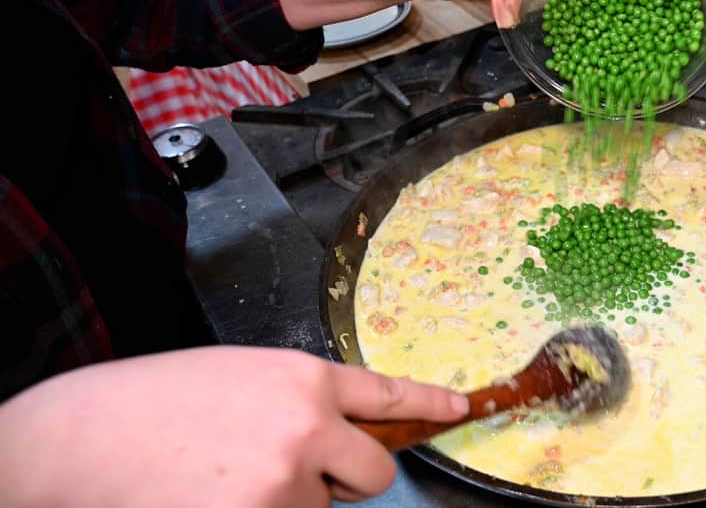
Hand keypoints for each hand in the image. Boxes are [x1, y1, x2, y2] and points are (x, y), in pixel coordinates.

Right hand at [0, 346, 467, 507]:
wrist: (78, 441)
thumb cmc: (149, 405)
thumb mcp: (237, 377)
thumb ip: (295, 401)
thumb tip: (333, 434)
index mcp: (302, 377)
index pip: (388, 393)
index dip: (431, 404)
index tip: (460, 409)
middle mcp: (307, 426)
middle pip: (372, 472)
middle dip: (343, 479)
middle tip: (286, 471)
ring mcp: (286, 482)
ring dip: (287, 504)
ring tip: (222, 481)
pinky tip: (214, 500)